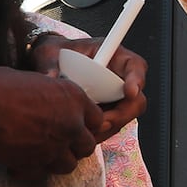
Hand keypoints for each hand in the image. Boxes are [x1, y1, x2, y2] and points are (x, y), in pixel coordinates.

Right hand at [0, 66, 101, 175]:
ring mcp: (54, 148)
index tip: (77, 125)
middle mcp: (71, 125)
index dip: (86, 124)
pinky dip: (35, 168)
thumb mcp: (38, 81)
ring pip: (69, 165)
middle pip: (87, 146)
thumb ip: (55, 98)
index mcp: (75, 99)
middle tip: (62, 142)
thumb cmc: (1, 85)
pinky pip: (43, 173)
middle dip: (76, 146)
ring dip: (59, 160)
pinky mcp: (35, 165)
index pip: (97, 119)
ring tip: (44, 153)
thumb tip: (55, 106)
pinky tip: (23, 159)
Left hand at [31, 34, 147, 139]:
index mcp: (113, 56)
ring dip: (108, 127)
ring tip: (87, 131)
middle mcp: (119, 78)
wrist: (52, 66)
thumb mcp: (51, 52)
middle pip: (135, 100)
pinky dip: (99, 133)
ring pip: (124, 117)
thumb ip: (51, 63)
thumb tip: (50, 77)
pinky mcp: (106, 113)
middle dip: (121, 114)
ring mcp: (114, 98)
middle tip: (102, 121)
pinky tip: (83, 134)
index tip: (129, 91)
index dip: (136, 79)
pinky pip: (110, 127)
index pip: (135, 66)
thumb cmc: (56, 53)